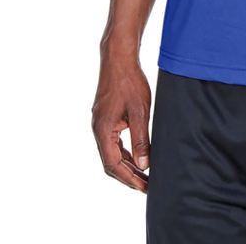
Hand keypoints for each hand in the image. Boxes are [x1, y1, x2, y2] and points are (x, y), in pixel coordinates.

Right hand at [91, 50, 151, 192]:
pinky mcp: (106, 117)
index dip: (128, 179)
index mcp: (103, 130)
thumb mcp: (140, 111)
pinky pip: (113, 141)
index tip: (144, 188)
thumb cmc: (130, 81)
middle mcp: (98, 129)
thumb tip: (144, 165)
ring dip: (127, 165)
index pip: (113, 164)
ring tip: (144, 175)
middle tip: (147, 186)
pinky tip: (138, 155)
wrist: (118, 57)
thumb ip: (141, 139)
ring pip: (112, 152)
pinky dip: (125, 151)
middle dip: (128, 176)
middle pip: (110, 162)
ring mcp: (100, 123)